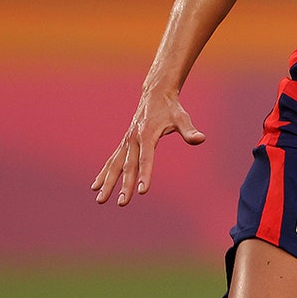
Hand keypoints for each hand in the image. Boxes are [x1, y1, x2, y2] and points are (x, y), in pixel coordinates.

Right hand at [91, 91, 204, 205]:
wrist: (155, 94)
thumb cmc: (171, 108)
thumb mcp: (182, 118)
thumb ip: (189, 131)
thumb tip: (201, 139)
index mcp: (147, 134)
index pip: (146, 158)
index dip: (145, 174)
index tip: (143, 191)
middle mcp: (133, 139)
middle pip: (129, 165)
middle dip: (125, 185)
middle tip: (123, 203)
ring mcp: (126, 142)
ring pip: (115, 165)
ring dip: (108, 182)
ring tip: (100, 200)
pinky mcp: (124, 144)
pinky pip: (111, 160)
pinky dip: (103, 173)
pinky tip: (96, 186)